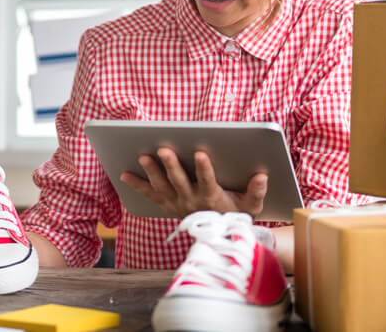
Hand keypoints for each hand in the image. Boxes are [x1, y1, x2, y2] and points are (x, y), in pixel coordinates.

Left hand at [119, 148, 267, 217]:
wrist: (217, 235)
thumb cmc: (235, 213)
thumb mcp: (251, 206)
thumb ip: (256, 191)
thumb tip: (262, 176)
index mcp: (211, 198)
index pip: (208, 181)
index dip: (203, 168)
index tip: (200, 153)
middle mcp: (191, 200)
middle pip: (179, 181)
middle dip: (171, 165)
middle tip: (163, 150)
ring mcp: (176, 202)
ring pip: (162, 186)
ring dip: (151, 171)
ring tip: (143, 156)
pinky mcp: (166, 203)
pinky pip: (148, 194)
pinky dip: (136, 184)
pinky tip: (123, 173)